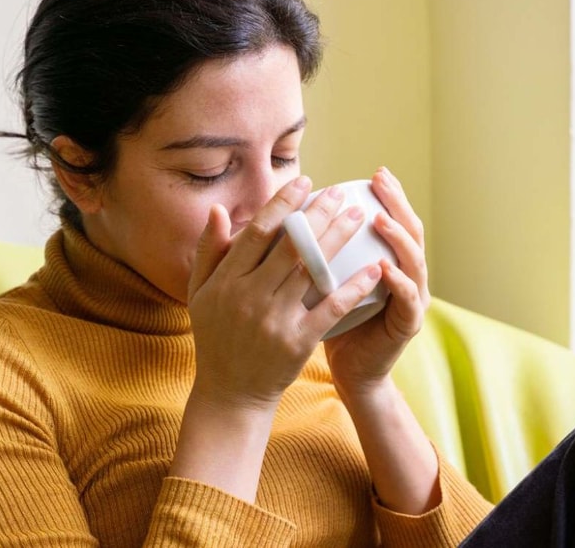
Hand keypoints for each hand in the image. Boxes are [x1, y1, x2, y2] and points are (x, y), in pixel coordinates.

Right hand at [186, 176, 381, 412]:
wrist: (231, 393)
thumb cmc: (216, 337)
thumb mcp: (200, 294)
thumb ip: (209, 251)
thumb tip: (220, 210)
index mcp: (226, 281)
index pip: (258, 233)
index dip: (283, 204)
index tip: (304, 182)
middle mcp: (250, 297)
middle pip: (291, 246)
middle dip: (319, 215)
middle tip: (342, 192)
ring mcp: (275, 320)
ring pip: (313, 270)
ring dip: (339, 240)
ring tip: (359, 216)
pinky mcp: (298, 342)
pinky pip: (331, 308)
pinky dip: (354, 287)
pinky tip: (374, 268)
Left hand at [325, 167, 430, 399]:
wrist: (349, 371)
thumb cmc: (330, 323)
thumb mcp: (321, 281)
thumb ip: (313, 251)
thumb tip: (286, 215)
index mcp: (388, 260)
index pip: (393, 219)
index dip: (388, 195)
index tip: (374, 173)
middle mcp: (406, 275)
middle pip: (410, 230)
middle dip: (398, 203)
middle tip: (382, 181)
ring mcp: (412, 299)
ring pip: (414, 260)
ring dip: (398, 237)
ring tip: (380, 218)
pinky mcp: (408, 324)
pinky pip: (408, 299)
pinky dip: (397, 281)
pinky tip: (383, 266)